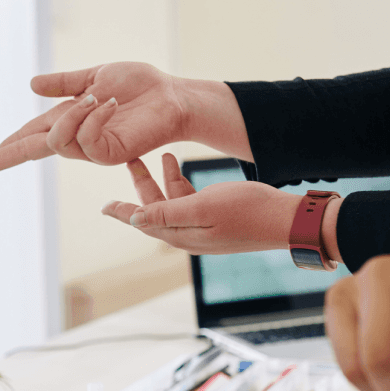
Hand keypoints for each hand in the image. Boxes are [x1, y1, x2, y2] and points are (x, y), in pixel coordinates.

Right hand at [0, 64, 248, 178]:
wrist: (170, 95)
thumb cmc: (139, 86)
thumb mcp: (94, 76)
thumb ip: (64, 83)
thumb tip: (32, 85)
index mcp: (67, 122)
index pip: (27, 139)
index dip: (3, 152)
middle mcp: (75, 140)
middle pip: (29, 150)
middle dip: (4, 157)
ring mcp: (91, 150)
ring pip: (57, 140)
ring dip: (72, 114)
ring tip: (96, 97)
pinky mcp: (108, 153)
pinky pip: (85, 139)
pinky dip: (92, 117)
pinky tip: (107, 104)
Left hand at [100, 155, 335, 257]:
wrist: (286, 219)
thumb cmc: (247, 210)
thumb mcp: (203, 207)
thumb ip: (167, 212)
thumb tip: (134, 219)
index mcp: (182, 235)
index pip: (143, 223)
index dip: (123, 213)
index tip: (103, 206)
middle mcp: (189, 235)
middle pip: (155, 210)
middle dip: (142, 186)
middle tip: (131, 160)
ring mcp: (203, 227)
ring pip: (172, 202)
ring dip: (163, 179)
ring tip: (159, 155)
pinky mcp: (216, 218)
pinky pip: (189, 200)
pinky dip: (181, 182)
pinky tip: (177, 164)